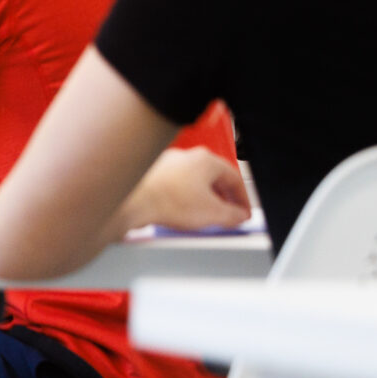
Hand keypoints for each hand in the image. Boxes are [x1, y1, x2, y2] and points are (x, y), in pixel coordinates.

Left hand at [125, 147, 251, 233]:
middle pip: (213, 181)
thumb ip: (232, 215)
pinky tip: (182, 216)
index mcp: (206, 160)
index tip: (243, 212)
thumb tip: (239, 216)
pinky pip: (176, 190)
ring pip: (193, 185)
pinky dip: (183, 202)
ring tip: (204, 219)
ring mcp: (168, 166)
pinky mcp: (153, 177)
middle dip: (222, 201)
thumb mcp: (212, 213)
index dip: (242, 199)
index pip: (234, 179)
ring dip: (202, 202)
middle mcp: (187, 158)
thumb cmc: (168, 199)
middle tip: (226, 217)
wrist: (134, 201)